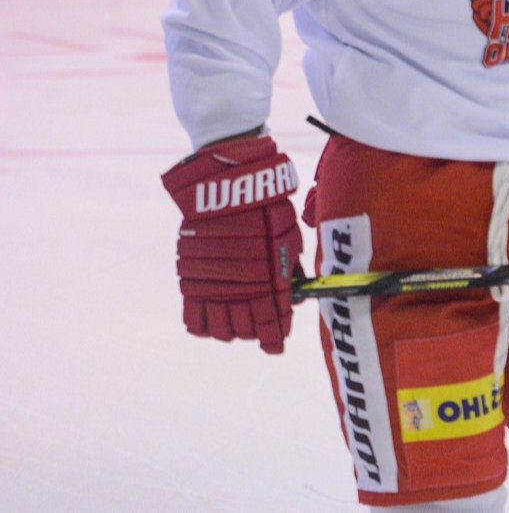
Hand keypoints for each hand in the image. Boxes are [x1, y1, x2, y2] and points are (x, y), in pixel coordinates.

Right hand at [161, 134, 302, 352]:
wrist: (226, 183)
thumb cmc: (264, 204)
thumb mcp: (287, 234)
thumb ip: (290, 266)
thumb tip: (297, 294)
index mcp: (270, 278)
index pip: (273, 321)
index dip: (275, 337)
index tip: (276, 347)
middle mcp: (242, 287)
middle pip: (246, 329)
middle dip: (254, 332)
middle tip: (257, 330)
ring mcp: (214, 284)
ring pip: (221, 329)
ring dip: (230, 331)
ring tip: (235, 326)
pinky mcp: (190, 277)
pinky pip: (193, 316)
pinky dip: (202, 325)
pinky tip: (210, 324)